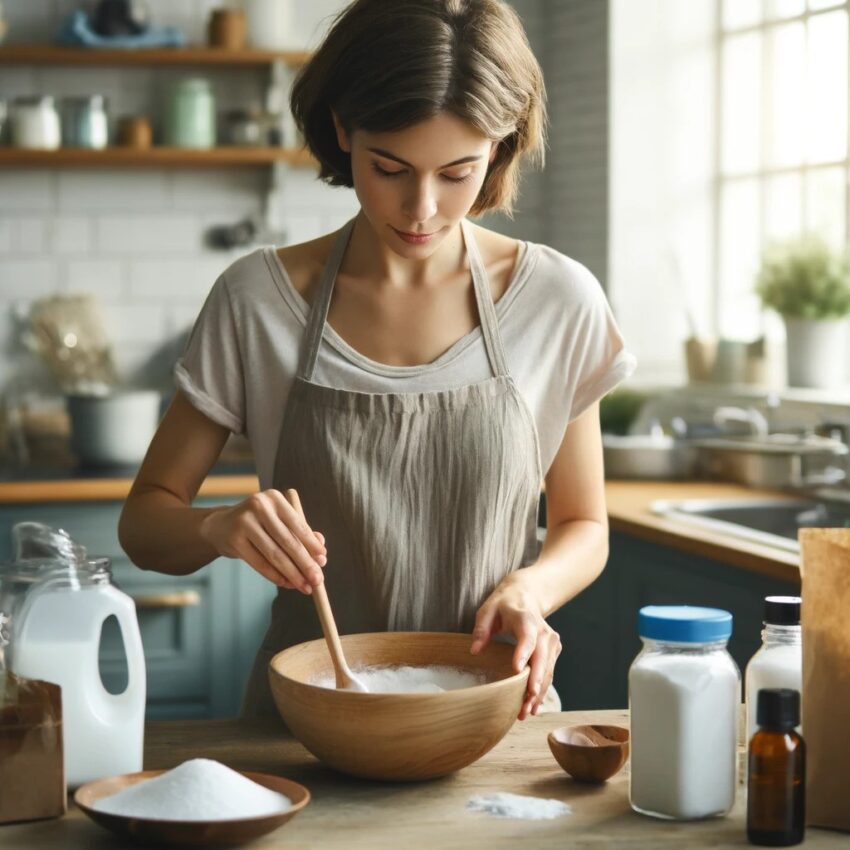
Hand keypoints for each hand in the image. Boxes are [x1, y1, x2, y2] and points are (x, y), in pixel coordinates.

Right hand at [200, 489, 326, 592]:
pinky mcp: (234, 540)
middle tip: (317, 580)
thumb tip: (321, 554)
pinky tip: (285, 583)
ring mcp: (245, 522)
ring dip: (292, 574)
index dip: (312, 545)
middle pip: (288, 541)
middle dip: (305, 564)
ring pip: (274, 554)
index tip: (323, 561)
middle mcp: (260, 506)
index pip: (298, 525)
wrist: (221, 526)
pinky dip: (274, 576)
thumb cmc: (259, 524)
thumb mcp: (279, 522)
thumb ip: (301, 534)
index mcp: (275, 499)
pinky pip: (259, 563)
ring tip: (304, 586)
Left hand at [470, 573, 561, 719]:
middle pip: (541, 659)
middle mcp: (543, 631)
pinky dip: (542, 690)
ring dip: (538, 692)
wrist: (526, 596)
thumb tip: (475, 651)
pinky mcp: (553, 651)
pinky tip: (533, 706)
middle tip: (525, 705)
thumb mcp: (487, 610)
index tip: (518, 670)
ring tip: (526, 712)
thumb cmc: (503, 605)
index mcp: (525, 618)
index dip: (524, 653)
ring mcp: (551, 642)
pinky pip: (549, 672)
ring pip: (547, 670)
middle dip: (534, 683)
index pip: (527, 636)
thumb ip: (481, 629)